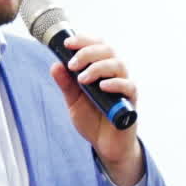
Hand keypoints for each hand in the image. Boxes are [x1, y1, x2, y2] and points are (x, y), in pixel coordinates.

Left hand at [49, 34, 142, 185]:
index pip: (96, 45)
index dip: (83, 40)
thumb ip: (66, 85)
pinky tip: (102, 86)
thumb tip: (55, 65)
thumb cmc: (93, 121)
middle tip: (73, 65)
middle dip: (88, 52)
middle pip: (107, 50)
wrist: (106, 146)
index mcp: (100, 69)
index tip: (67, 44)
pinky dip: (115, 83)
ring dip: (98, 67)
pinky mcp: (130, 101)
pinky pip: (128, 86)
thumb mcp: (73, 102)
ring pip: (118, 64)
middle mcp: (114, 74)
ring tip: (83, 79)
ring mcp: (123, 87)